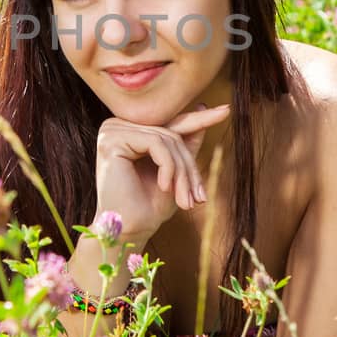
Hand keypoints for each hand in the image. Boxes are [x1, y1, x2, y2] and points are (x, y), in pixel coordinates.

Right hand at [94, 103, 230, 244]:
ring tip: (185, 199)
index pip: (170, 125)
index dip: (199, 120)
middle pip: (170, 134)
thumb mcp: (175, 171)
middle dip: (189, 167)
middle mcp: (116, 126)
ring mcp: (112, 131)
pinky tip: (165, 187)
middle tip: (199, 198)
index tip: (225, 110)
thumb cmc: (150, 205)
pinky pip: (155, 142)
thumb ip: (184, 142)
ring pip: (165, 139)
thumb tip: (202, 106)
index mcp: (129, 131)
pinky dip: (168, 167)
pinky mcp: (112, 140)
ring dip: (181, 171)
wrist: (129, 230)